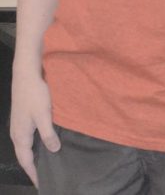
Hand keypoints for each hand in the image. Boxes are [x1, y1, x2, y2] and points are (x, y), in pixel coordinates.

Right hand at [9, 69, 58, 185]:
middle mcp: (17, 134)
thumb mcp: (44, 115)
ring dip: (35, 156)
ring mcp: (19, 127)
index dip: (34, 173)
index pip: (26, 161)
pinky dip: (36, 146)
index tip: (42, 183)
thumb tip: (53, 151)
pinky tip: (46, 144)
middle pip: (25, 156)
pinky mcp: (23, 120)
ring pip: (27, 147)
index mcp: (20, 136)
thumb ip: (48, 134)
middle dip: (34, 167)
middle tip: (47, 176)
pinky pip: (28, 139)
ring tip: (48, 163)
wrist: (26, 76)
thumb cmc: (35, 95)